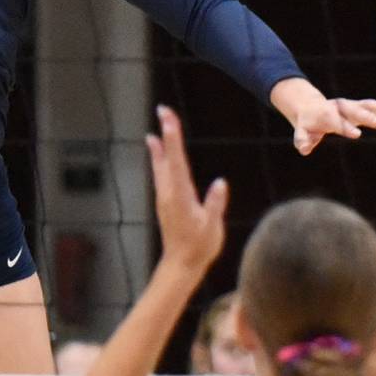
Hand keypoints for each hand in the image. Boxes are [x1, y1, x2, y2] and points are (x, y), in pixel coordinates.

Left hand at [146, 107, 226, 273]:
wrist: (181, 265)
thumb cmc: (199, 247)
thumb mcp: (212, 227)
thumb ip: (214, 204)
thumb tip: (220, 183)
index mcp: (180, 194)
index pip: (177, 159)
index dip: (173, 137)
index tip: (168, 118)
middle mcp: (169, 192)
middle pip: (166, 157)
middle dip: (166, 133)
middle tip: (163, 110)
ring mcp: (165, 198)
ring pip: (161, 166)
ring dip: (160, 147)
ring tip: (155, 132)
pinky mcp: (166, 203)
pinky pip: (161, 176)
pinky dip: (160, 161)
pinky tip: (159, 158)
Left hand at [272, 81, 375, 157]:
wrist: (310, 106)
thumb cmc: (307, 122)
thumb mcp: (302, 131)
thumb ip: (303, 139)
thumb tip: (303, 149)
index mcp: (327, 114)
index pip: (337, 121)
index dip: (346, 127)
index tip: (357, 135)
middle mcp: (342, 107)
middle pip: (355, 110)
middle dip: (366, 116)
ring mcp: (353, 106)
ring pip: (370, 106)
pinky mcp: (362, 108)